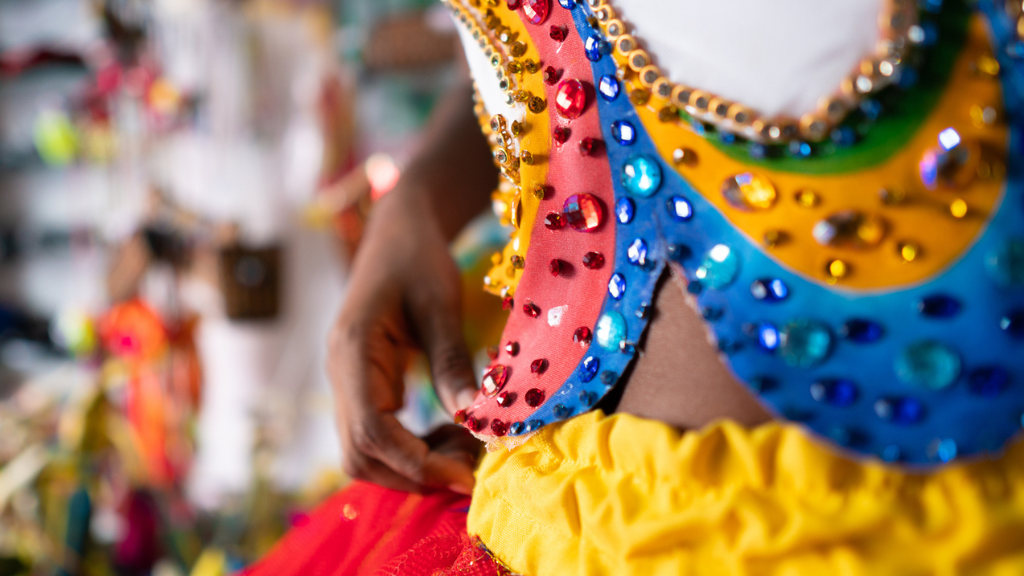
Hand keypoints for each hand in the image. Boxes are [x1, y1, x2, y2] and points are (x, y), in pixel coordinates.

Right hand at [328, 190, 479, 493]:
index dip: (417, 463)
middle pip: (360, 455)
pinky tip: (449, 433)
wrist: (396, 231)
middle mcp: (340, 374)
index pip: (371, 432)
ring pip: (364, 453)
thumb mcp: (440, 304)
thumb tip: (473, 418)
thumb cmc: (417, 258)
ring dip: (412, 465)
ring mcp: (346, 383)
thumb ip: (452, 360)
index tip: (466, 475)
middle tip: (469, 465)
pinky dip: (410, 449)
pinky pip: (376, 436)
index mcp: (353, 351)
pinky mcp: (361, 387)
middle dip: (414, 473)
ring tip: (462, 446)